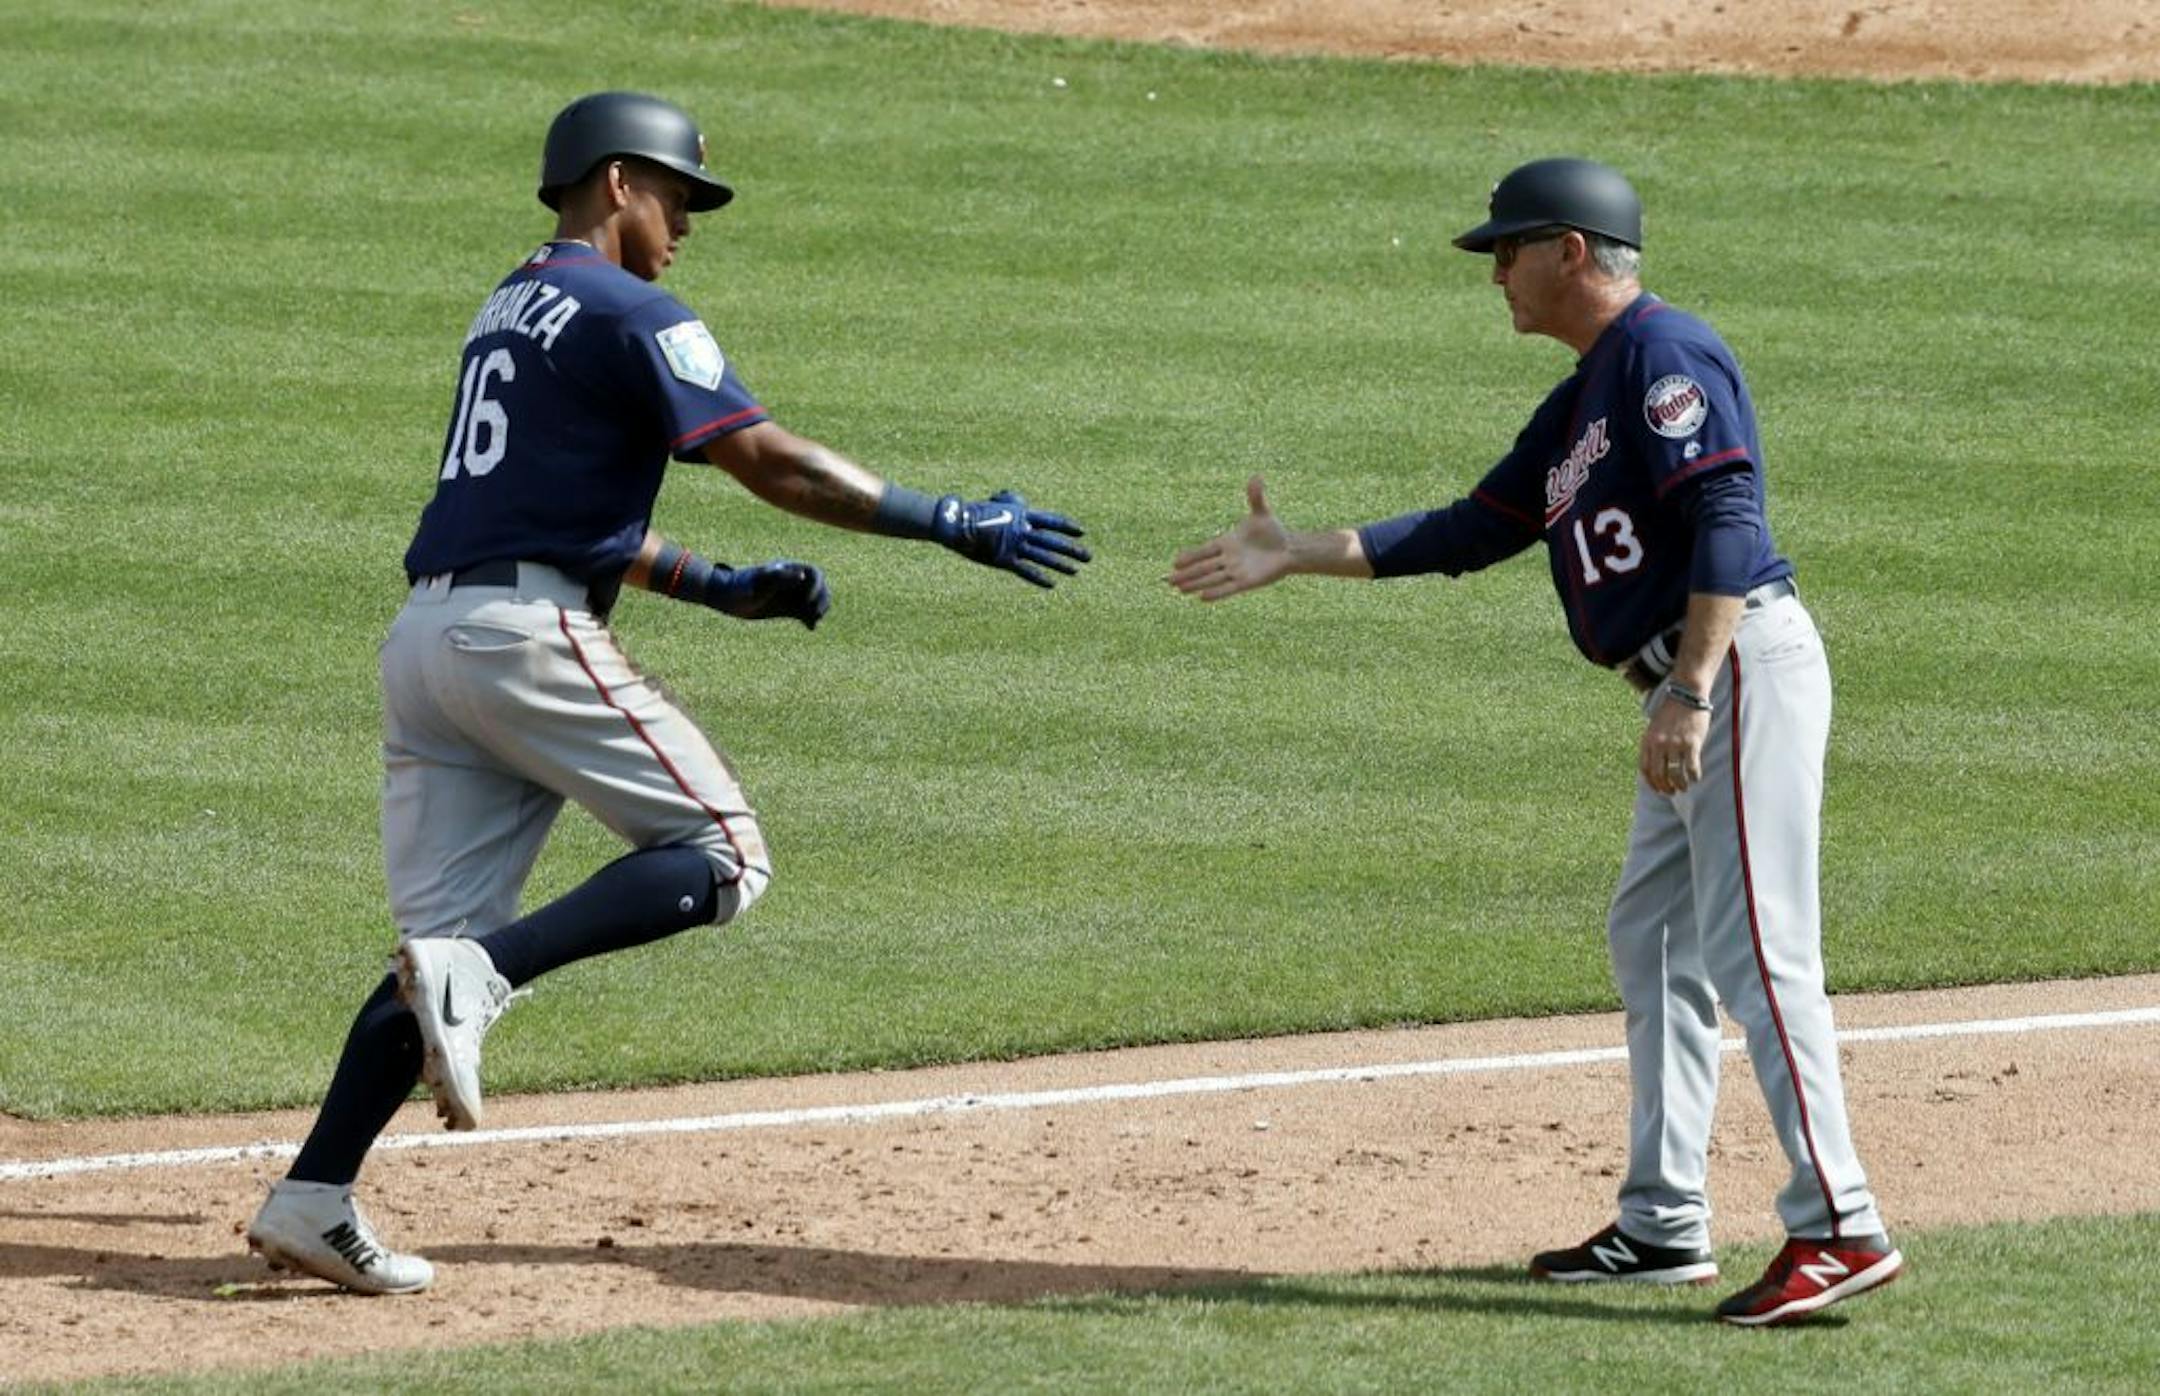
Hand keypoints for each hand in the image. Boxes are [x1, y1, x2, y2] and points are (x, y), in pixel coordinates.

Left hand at [708, 560, 831, 629]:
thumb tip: (802, 575)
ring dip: (819, 609)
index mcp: (787, 570)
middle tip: (814, 613)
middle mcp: (792, 582)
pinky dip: (810, 619)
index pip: (814, 573)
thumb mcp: (760, 582)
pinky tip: (810, 627)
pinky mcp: (786, 608)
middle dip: (821, 599)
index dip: (817, 586)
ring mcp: (790, 595)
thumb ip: (781, 578)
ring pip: (814, 600)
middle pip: (819, 587)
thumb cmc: (740, 587)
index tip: (808, 600)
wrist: (725, 598)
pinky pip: (805, 612)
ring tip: (814, 620)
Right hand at [930, 491, 1091, 587]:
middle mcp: (1022, 530)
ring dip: (1061, 564)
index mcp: (1022, 515)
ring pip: (1043, 557)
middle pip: (1052, 541)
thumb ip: (1015, 502)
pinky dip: (1039, 578)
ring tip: (1076, 571)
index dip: (1067, 526)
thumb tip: (1025, 504)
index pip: (1052, 521)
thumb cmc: (977, 510)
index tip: (1082, 532)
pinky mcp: (1004, 560)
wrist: (958, 523)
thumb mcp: (998, 501)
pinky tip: (1052, 584)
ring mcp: (1014, 546)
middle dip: (1072, 549)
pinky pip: (1026, 571)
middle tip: (1088, 556)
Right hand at [1168, 476, 1292, 600]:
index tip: (1176, 562)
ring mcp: (1236, 571)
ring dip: (1196, 584)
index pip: (1204, 550)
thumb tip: (1257, 476)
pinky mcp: (1246, 582)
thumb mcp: (1262, 512)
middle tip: (1169, 580)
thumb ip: (1256, 496)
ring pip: (1211, 578)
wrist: (1288, 548)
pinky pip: (1228, 588)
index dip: (1190, 556)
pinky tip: (1201, 597)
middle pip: (1203, 567)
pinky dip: (1216, 592)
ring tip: (1180, 589)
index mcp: (1226, 542)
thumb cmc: (1273, 531)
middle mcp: (1228, 558)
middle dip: (1186, 574)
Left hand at [1640, 691, 1709, 794]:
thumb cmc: (1672, 710)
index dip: (1651, 783)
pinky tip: (1696, 778)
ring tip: (1685, 787)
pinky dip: (1694, 776)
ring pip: (1676, 774)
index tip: (1658, 789)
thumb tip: (1656, 763)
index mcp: (1648, 740)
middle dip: (1665, 787)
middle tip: (1672, 792)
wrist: (1686, 693)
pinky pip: (1692, 767)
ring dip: (1680, 785)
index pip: (1645, 769)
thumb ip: (1654, 743)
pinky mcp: (1691, 742)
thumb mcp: (1655, 726)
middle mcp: (1659, 744)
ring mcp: (1675, 744)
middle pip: (1659, 774)